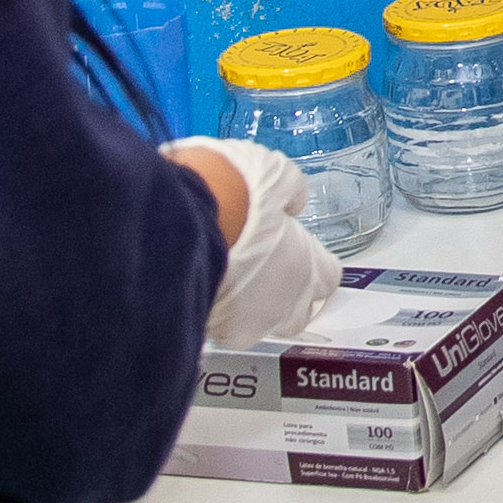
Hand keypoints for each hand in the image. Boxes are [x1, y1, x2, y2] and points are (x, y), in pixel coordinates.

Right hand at [172, 137, 340, 349]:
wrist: (174, 214)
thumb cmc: (225, 194)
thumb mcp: (273, 174)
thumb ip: (290, 191)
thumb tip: (293, 198)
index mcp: (303, 264)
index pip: (328, 277)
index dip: (315, 264)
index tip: (300, 253)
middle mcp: (279, 301)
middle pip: (298, 312)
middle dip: (286, 294)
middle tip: (265, 268)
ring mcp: (242, 321)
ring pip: (257, 323)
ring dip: (249, 306)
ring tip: (230, 278)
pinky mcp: (208, 329)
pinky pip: (219, 326)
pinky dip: (214, 310)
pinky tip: (203, 286)